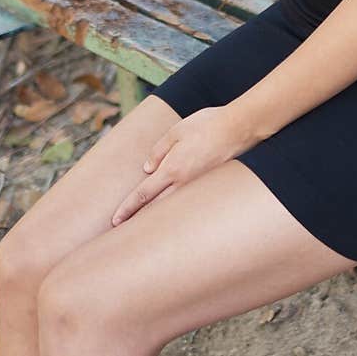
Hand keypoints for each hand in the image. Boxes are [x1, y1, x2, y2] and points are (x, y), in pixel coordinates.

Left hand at [110, 105, 250, 225]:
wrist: (241, 127)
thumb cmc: (208, 124)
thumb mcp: (177, 131)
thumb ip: (159, 150)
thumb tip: (147, 169)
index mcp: (172, 169)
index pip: (143, 194)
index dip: (127, 208)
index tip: (115, 220)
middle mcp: (184, 183)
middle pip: (156, 208)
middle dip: (138, 220)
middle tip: (123, 231)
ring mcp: (199, 187)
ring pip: (173, 207)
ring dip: (157, 218)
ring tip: (145, 225)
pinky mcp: (211, 186)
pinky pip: (189, 201)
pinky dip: (177, 209)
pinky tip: (175, 210)